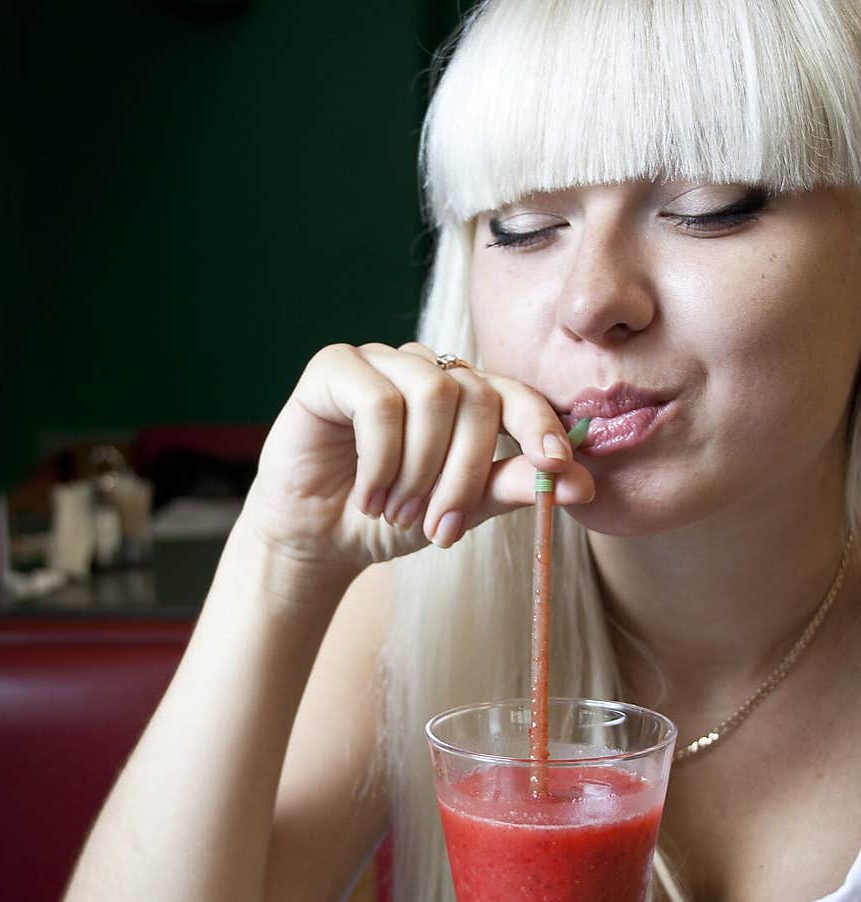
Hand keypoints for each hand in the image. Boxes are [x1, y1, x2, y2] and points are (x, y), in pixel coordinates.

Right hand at [242, 341, 593, 570]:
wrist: (317, 540)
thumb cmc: (391, 519)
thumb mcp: (463, 509)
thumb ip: (515, 487)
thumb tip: (584, 483)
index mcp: (465, 396)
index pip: (516, 393)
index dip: (541, 424)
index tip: (559, 465)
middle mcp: (427, 369)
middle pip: (476, 396)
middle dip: (465, 472)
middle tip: (441, 528)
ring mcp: (381, 361)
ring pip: (432, 394)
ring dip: (419, 470)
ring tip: (397, 514)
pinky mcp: (334, 366)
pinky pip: (379, 402)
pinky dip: (380, 460)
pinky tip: (369, 497)